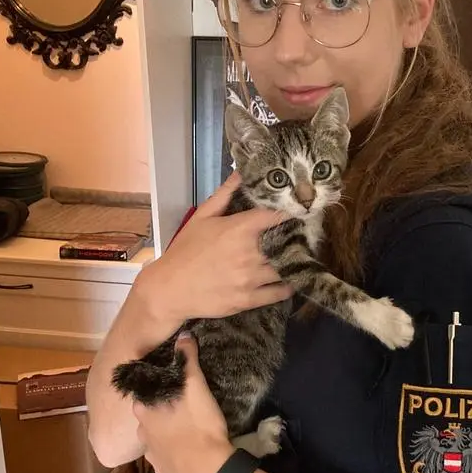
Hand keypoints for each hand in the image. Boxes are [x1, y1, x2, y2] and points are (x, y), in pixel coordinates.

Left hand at [132, 334, 234, 472]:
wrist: (209, 470)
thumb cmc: (199, 425)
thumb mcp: (197, 387)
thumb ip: (188, 360)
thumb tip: (183, 335)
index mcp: (143, 411)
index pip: (143, 394)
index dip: (155, 390)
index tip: (170, 387)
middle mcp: (141, 433)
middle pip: (148, 416)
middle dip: (160, 411)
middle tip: (180, 406)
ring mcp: (151, 456)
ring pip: (154, 438)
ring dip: (165, 432)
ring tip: (184, 428)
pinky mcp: (163, 472)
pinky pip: (164, 458)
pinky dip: (172, 452)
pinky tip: (186, 449)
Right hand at [134, 173, 293, 326]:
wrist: (169, 289)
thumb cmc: (185, 250)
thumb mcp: (201, 217)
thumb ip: (224, 195)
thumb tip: (241, 173)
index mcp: (240, 229)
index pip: (276, 216)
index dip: (291, 212)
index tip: (299, 210)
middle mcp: (250, 253)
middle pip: (287, 243)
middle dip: (295, 238)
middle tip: (302, 236)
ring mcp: (251, 279)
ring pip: (286, 268)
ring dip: (293, 262)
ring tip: (298, 257)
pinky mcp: (249, 300)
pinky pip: (279, 293)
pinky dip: (287, 286)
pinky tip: (290, 279)